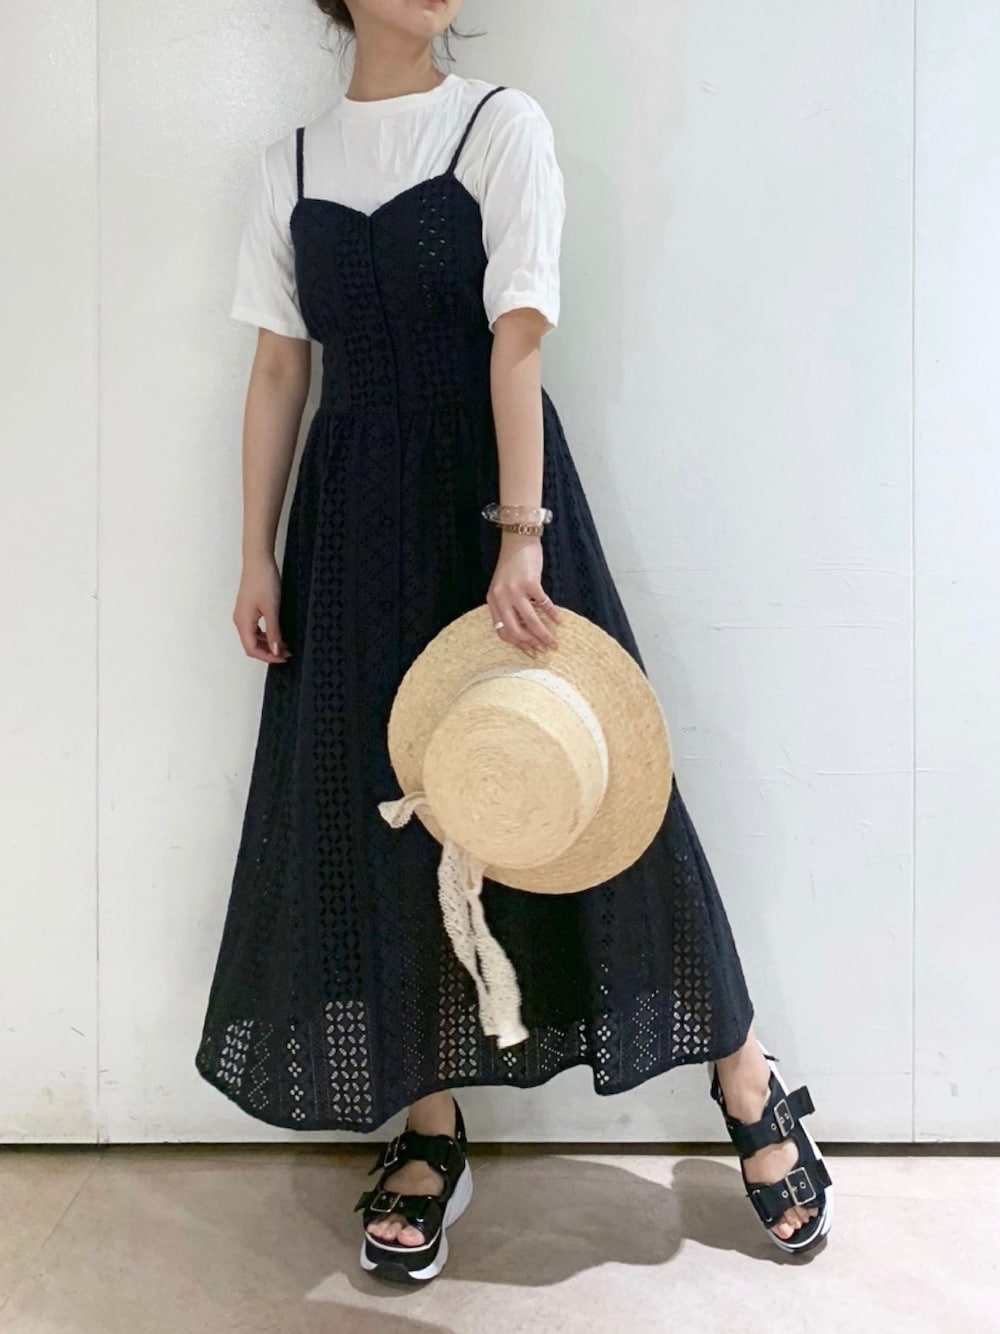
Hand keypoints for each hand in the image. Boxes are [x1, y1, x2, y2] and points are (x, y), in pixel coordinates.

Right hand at [233, 553, 291, 663]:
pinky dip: (266, 634)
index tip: (282, 658)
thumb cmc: (263, 581)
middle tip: (286, 653)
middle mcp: (240, 620)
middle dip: (269, 652)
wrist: (259, 561)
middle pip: (251, 645)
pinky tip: (277, 634)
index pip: (252, 649)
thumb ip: (274, 632)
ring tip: (284, 645)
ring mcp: (244, 614)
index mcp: (243, 622)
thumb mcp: (272, 609)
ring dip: (268, 644)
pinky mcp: (248, 609)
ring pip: (254, 637)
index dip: (267, 657)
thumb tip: (276, 650)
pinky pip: (255, 628)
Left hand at [487, 534, 562, 655]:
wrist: (517, 541)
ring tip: (553, 642)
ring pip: (530, 621)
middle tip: (543, 650)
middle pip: (515, 630)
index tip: (529, 651)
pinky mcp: (530, 583)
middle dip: (531, 644)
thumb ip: (508, 606)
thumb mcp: (502, 587)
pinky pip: (543, 604)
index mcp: (492, 601)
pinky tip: (559, 620)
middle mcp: (501, 597)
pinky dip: (552, 614)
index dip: (517, 644)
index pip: (502, 631)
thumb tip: (525, 630)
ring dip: (543, 635)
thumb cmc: (512, 565)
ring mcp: (515, 590)